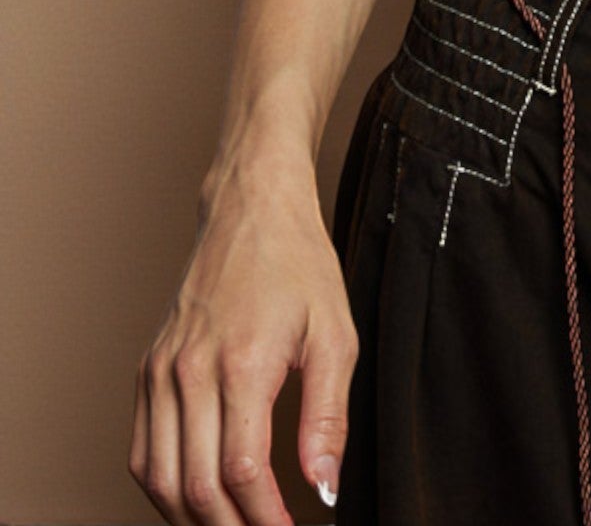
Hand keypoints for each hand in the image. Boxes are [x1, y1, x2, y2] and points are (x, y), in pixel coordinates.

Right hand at [129, 147, 357, 523]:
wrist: (251, 210)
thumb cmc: (299, 265)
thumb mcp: (336, 334)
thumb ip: (330, 416)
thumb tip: (325, 487)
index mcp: (242, 363)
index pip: (242, 471)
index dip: (266, 517)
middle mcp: (189, 371)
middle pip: (196, 486)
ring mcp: (161, 372)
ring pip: (159, 478)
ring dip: (192, 518)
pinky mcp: (147, 370)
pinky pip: (142, 451)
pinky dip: (162, 488)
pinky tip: (195, 498)